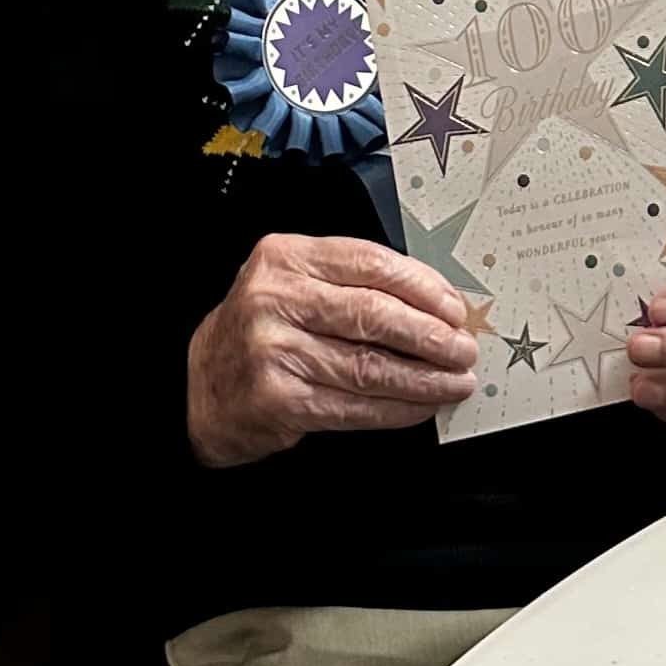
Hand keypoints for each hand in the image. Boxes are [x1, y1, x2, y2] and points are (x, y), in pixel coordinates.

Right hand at [187, 233, 477, 466]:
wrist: (202, 387)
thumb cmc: (264, 330)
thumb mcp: (295, 285)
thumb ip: (352, 284)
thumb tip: (435, 303)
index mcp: (285, 257)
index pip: (368, 262)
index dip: (421, 286)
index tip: (454, 307)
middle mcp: (275, 298)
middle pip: (373, 313)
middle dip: (430, 334)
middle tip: (463, 348)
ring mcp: (273, 350)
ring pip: (369, 365)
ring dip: (423, 378)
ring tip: (454, 381)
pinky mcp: (279, 399)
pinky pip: (354, 406)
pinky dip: (396, 408)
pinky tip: (421, 405)